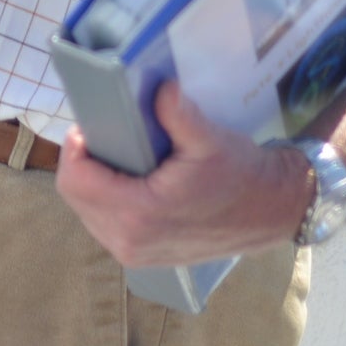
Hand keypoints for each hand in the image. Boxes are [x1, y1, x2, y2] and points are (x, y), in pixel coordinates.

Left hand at [57, 80, 313, 265]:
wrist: (271, 211)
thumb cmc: (241, 175)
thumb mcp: (210, 138)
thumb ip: (178, 113)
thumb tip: (158, 88)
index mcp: (140, 214)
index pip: (76, 181)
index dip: (75, 149)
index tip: (91, 126)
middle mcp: (130, 242)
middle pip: (74, 196)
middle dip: (83, 162)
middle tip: (105, 135)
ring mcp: (134, 254)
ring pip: (86, 212)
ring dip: (93, 182)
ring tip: (117, 155)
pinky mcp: (142, 256)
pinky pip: (103, 225)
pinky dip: (106, 200)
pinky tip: (127, 179)